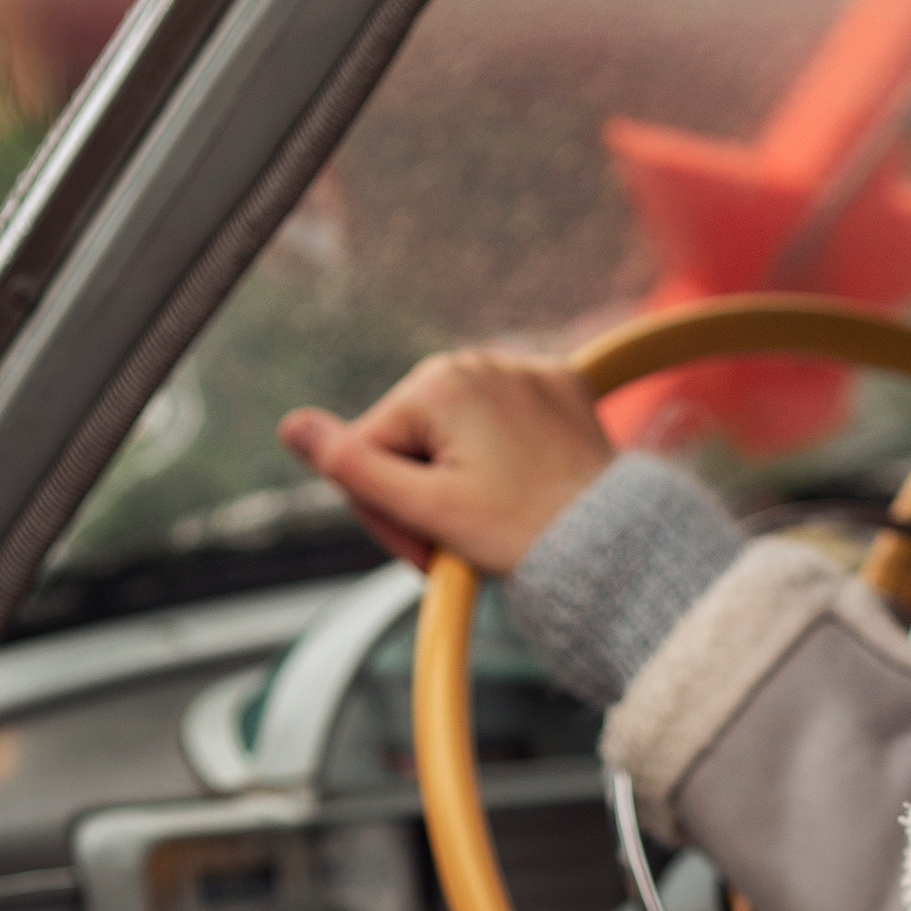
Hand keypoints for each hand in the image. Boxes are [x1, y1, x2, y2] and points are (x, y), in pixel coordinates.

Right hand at [278, 350, 615, 575]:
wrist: (617, 547)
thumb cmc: (524, 535)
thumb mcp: (426, 510)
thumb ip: (353, 468)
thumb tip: (293, 427)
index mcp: (439, 382)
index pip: (368, 450)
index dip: (385, 511)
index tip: (425, 550)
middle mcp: (482, 360)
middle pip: (411, 439)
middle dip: (423, 496)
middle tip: (459, 545)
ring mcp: (526, 370)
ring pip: (455, 435)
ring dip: (461, 481)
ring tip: (496, 519)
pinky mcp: (561, 388)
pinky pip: (505, 422)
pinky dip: (506, 456)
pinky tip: (524, 485)